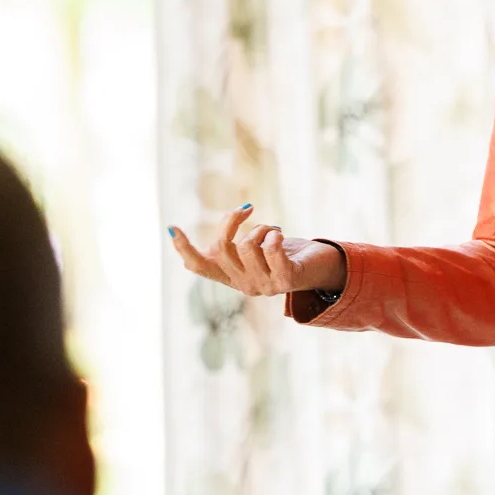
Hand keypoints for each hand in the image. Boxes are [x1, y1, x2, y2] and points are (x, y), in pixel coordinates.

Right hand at [168, 204, 346, 297]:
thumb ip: (236, 240)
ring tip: (273, 231)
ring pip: (246, 245)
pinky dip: (274, 235)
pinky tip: (280, 236)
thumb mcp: (253, 246)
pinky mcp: (285, 280)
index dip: (184, 248)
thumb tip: (231, 216)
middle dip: (231, 220)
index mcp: (231, 276)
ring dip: (260, 228)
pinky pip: (271, 249)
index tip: (173, 227)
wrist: (321, 267)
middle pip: (222, 247)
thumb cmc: (284, 252)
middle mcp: (243, 285)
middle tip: (247, 208)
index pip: (199, 266)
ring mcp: (264, 286)